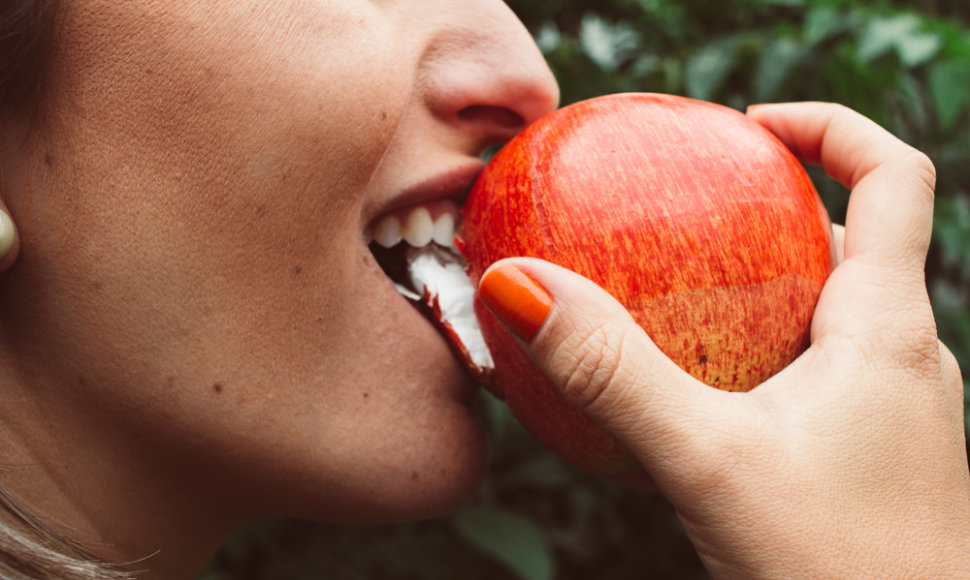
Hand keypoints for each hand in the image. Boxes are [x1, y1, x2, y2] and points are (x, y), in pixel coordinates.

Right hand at [479, 103, 969, 577]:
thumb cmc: (838, 570)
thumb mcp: (705, 461)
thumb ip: (611, 372)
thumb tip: (522, 285)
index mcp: (888, 328)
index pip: (892, 175)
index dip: (826, 125)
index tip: (745, 125)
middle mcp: (903, 355)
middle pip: (850, 238)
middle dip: (769, 208)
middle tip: (684, 210)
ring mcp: (891, 407)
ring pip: (829, 308)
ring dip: (761, 281)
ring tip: (678, 294)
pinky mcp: (868, 450)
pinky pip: (814, 368)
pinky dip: (757, 347)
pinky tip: (697, 389)